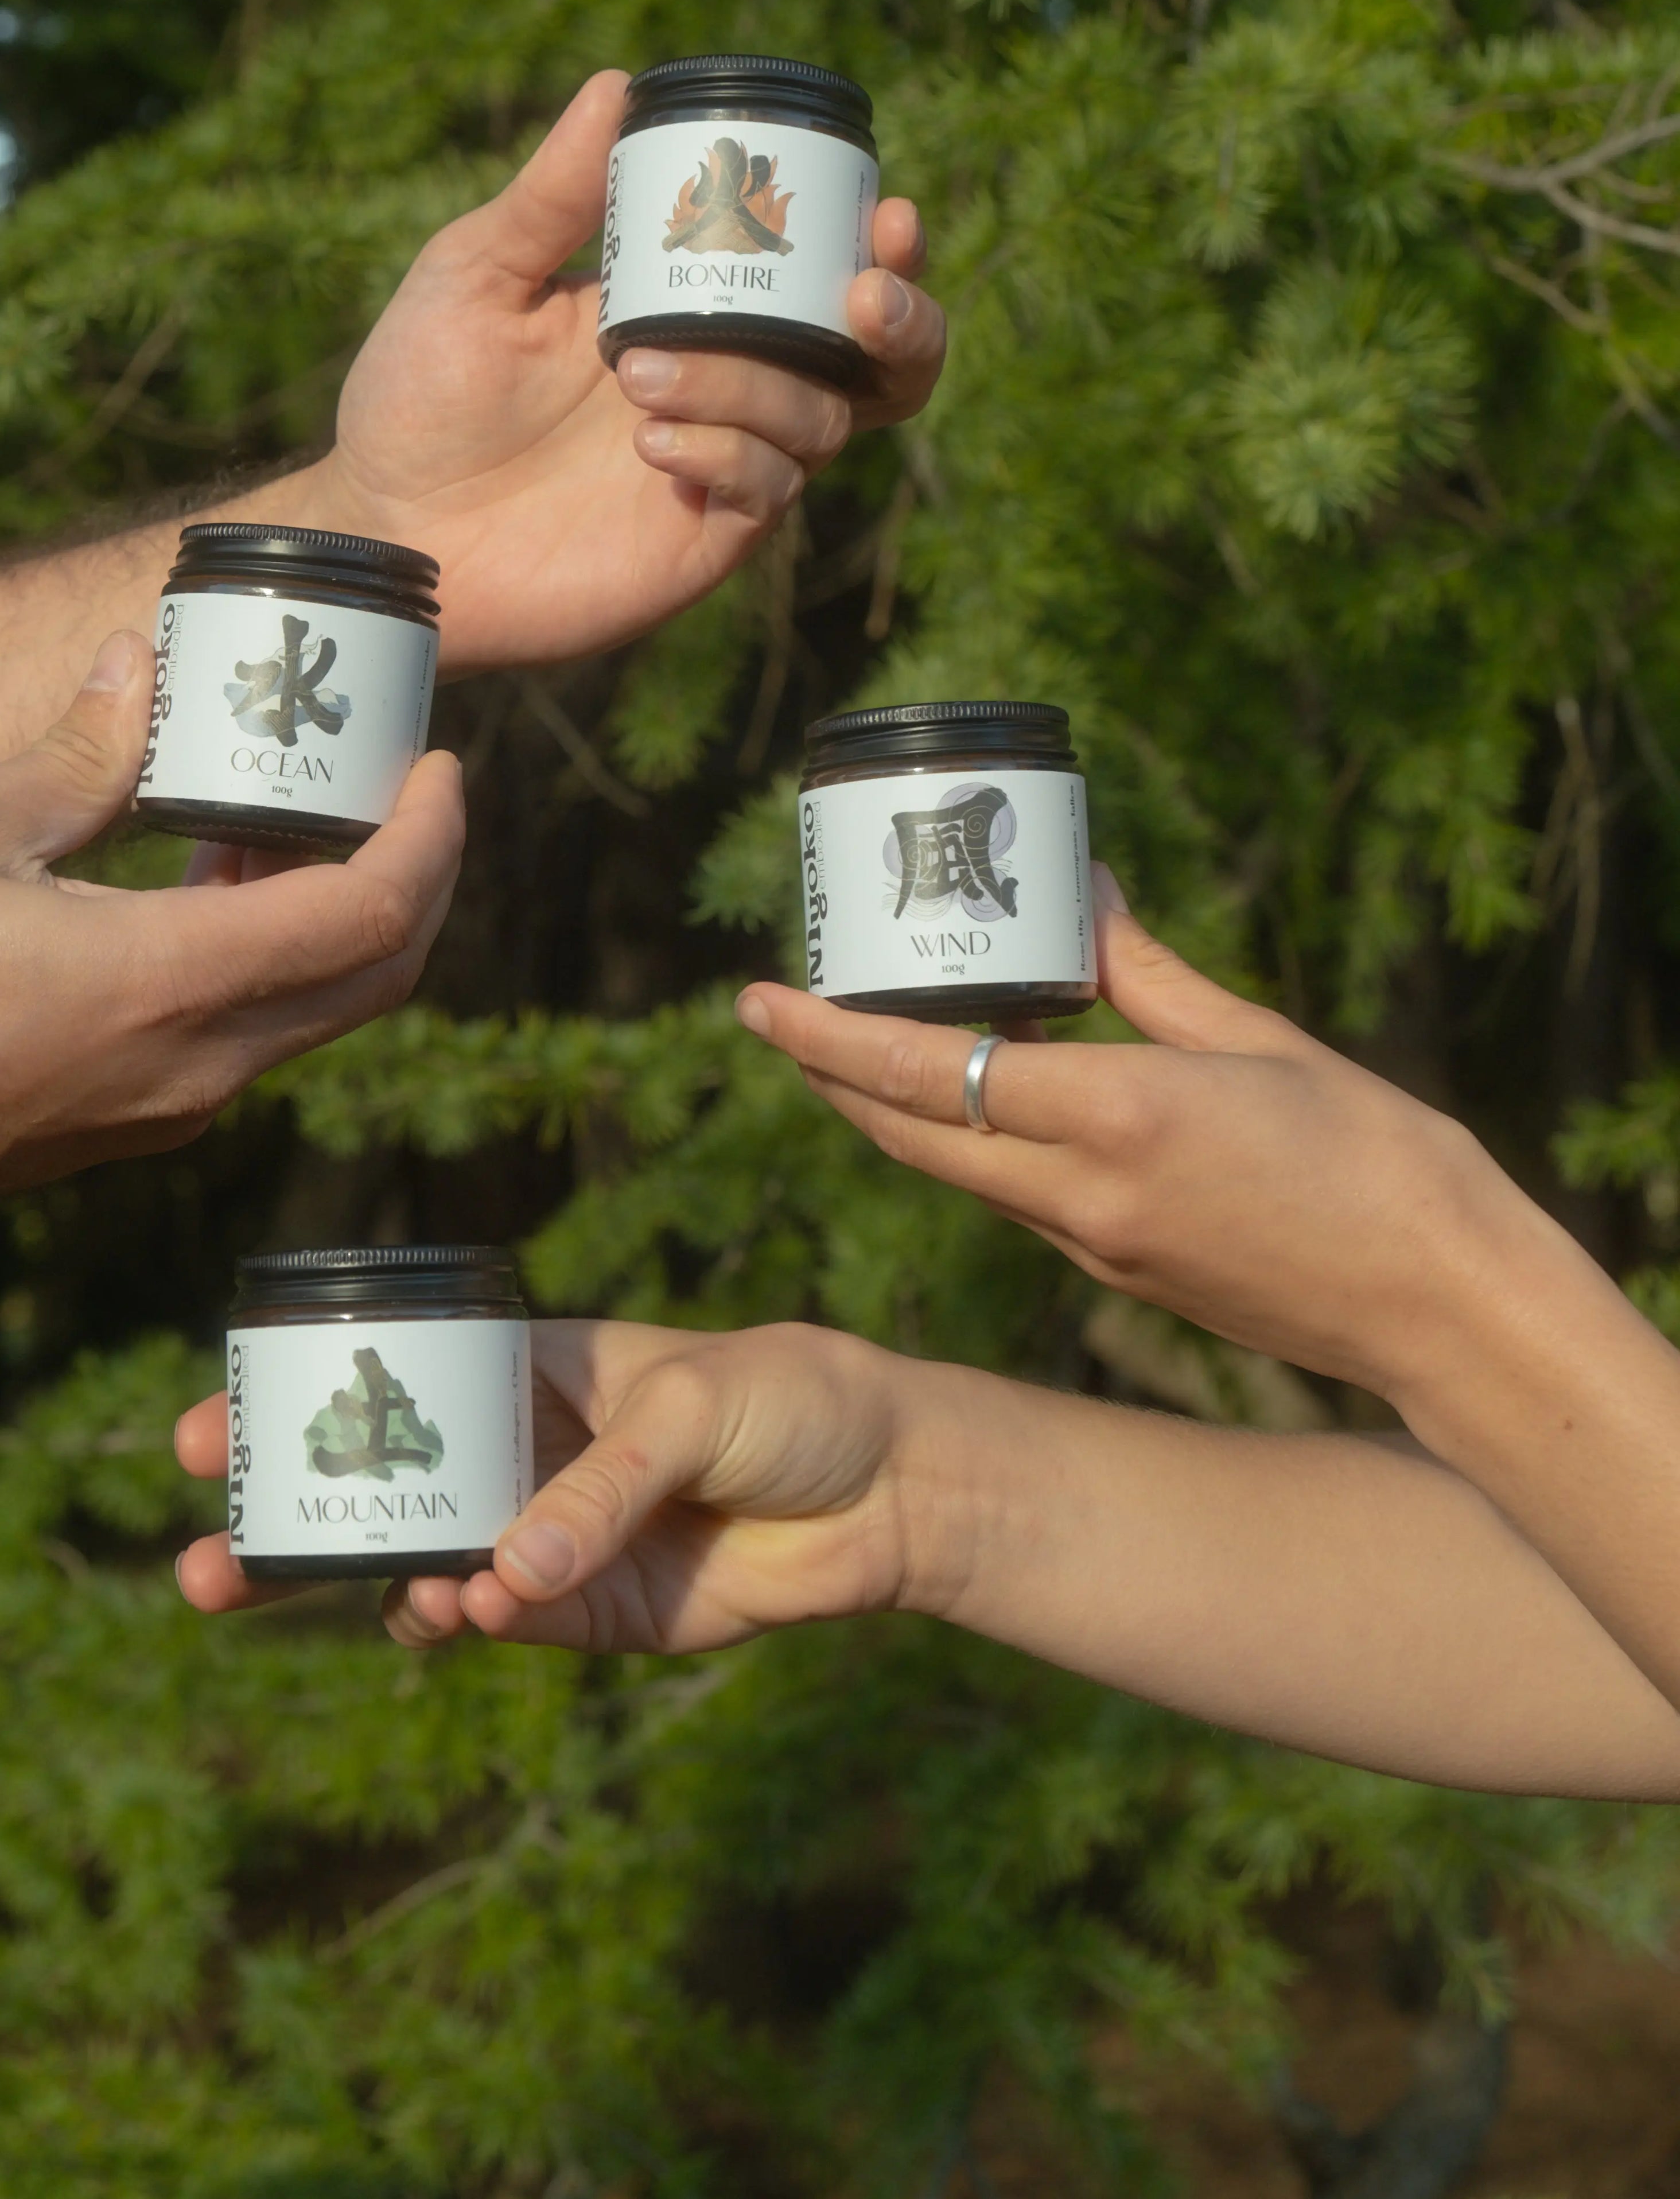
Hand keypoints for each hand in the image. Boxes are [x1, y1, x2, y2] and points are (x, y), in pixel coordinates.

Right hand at [0, 631, 463, 1205]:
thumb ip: (71, 755)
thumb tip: (137, 664)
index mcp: (172, 980)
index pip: (371, 913)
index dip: (431, 836)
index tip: (440, 768)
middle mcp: (201, 1059)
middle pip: (379, 973)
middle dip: (419, 877)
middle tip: (402, 791)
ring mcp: (176, 1105)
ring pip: (318, 1010)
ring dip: (335, 918)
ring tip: (284, 820)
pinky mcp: (141, 1122)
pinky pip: (254, 1036)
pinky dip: (273, 959)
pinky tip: (210, 888)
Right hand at [173, 1317, 944, 1653]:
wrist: (892, 1484)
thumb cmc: (792, 1398)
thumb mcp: (693, 1408)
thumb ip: (600, 1488)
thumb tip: (505, 1575)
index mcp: (528, 1368)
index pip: (392, 1379)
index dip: (302, 1401)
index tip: (211, 1429)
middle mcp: (522, 1452)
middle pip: (381, 1490)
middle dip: (290, 1522)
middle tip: (206, 1556)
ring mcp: (549, 1535)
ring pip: (423, 1567)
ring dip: (363, 1585)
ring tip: (325, 1592)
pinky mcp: (592, 1611)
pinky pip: (504, 1621)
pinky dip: (469, 1621)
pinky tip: (462, 1610)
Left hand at [285, 70, 945, 675]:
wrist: (387, 521)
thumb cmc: (421, 393)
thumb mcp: (479, 270)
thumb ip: (556, 193)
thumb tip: (617, 85)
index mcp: (690, 307)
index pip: (817, 270)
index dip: (875, 244)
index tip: (885, 210)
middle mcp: (728, 382)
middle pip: (876, 356)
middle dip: (903, 319)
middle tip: (866, 295)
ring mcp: (724, 459)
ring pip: (822, 415)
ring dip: (749, 384)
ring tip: (638, 378)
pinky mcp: (704, 535)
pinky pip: (772, 488)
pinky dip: (729, 451)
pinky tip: (650, 445)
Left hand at [734, 873, 1538, 1407]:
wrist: (1440, 1306)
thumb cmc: (1375, 1159)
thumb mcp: (1260, 1041)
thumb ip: (1151, 975)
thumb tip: (1084, 892)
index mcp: (1119, 1119)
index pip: (932, 1073)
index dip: (829, 1038)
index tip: (758, 999)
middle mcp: (1084, 1194)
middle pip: (911, 1133)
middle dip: (828, 1076)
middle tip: (776, 1014)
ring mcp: (1095, 1246)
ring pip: (954, 1169)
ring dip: (887, 1110)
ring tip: (849, 1042)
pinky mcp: (1119, 1271)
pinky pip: (1012, 1197)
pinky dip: (966, 1141)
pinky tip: (968, 1096)